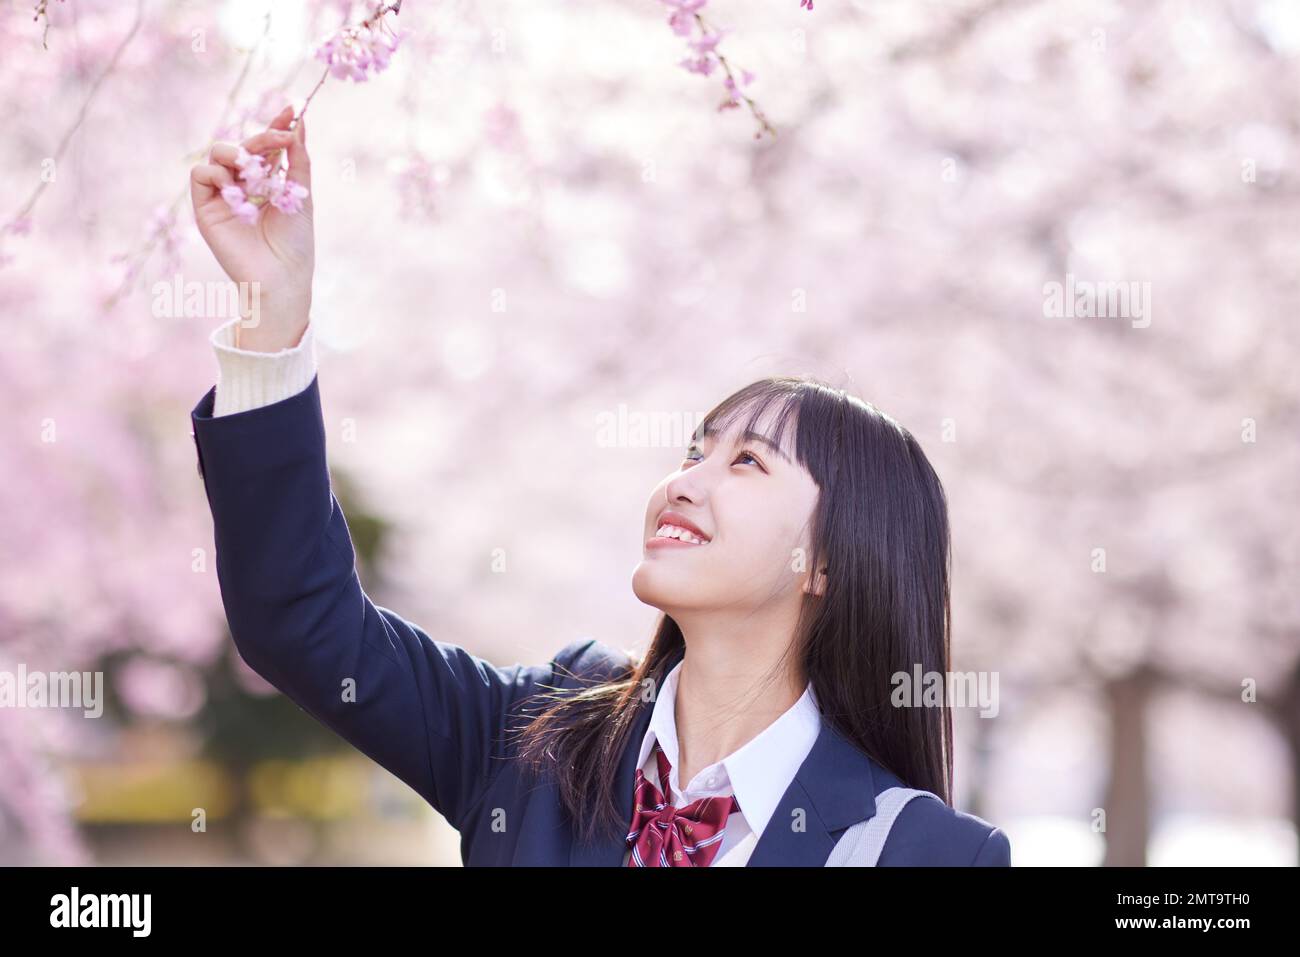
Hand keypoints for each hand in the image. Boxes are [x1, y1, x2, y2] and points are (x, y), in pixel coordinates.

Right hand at [190, 104, 314, 351]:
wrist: (282, 276)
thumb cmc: (296, 242)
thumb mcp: (301, 195)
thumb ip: (298, 160)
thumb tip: (300, 125)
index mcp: (268, 181)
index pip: (268, 146)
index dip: (277, 127)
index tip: (292, 110)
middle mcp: (244, 184)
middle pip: (244, 145)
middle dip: (262, 137)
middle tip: (280, 137)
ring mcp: (223, 195)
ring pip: (219, 153)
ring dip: (239, 153)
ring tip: (257, 171)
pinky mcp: (206, 208)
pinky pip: (202, 174)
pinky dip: (218, 173)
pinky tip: (236, 186)